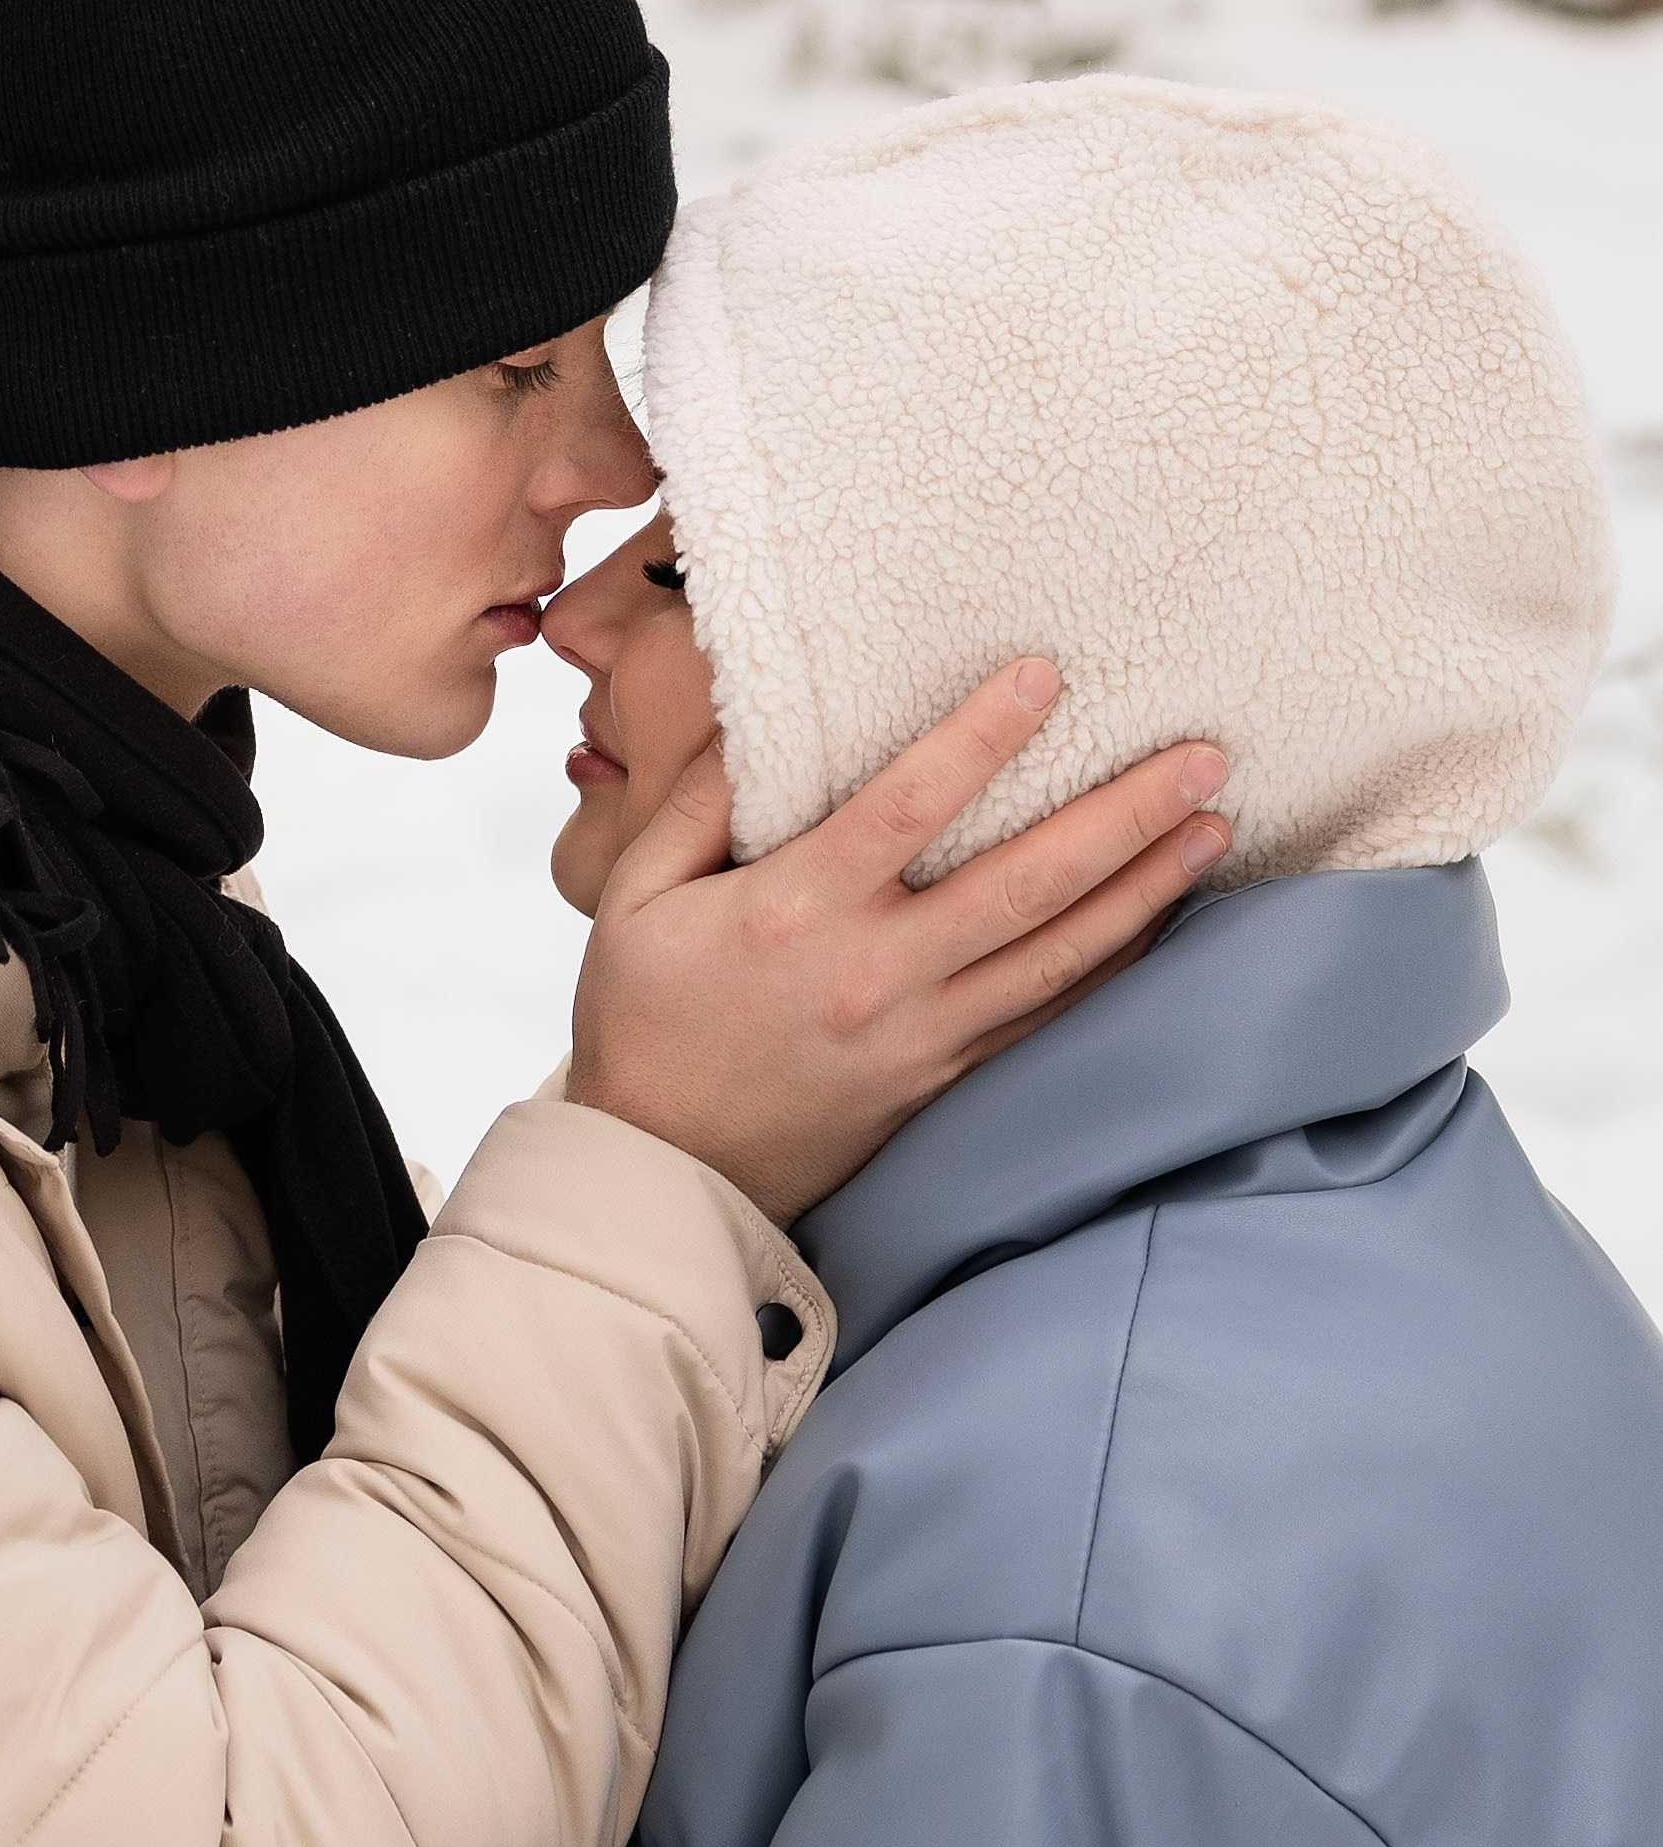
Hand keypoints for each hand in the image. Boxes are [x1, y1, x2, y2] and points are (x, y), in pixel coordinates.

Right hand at [566, 662, 1229, 1224]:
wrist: (664, 1170)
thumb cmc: (643, 1025)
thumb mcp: (633, 899)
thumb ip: (698, 804)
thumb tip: (758, 719)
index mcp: (796, 912)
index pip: (907, 807)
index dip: (981, 737)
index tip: (1046, 675)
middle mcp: (876, 971)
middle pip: (1024, 881)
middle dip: (1123, 815)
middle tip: (1203, 756)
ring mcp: (921, 1030)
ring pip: (1058, 951)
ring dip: (1145, 886)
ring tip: (1213, 826)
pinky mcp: (943, 1074)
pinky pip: (1046, 1012)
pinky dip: (1112, 964)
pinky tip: (1159, 920)